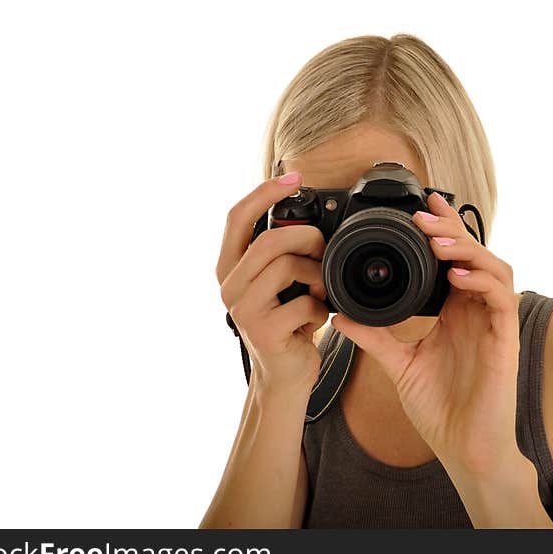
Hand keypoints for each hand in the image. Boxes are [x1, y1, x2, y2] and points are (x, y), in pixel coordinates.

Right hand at [217, 172, 329, 395]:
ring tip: (322, 291)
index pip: (236, 216)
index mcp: (230, 266)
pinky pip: (305, 302)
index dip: (264, 192)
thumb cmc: (287, 323)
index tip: (294, 177)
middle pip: (269, 240)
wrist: (285, 376)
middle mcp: (228, 286)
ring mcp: (242, 309)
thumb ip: (283, 254)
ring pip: (287, 268)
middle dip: (307, 239)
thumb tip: (310, 219)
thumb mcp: (280, 283)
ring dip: (317, 276)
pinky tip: (317, 319)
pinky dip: (322, 308)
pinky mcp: (263, 330)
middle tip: (324, 251)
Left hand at [331, 192, 523, 477]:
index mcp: (456, 313)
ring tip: (437, 240)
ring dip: (467, 250)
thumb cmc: (440, 408)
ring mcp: (494, 325)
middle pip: (475, 255)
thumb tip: (339, 314)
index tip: (421, 206)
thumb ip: (374, 337)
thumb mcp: (399, 365)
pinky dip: (482, 283)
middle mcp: (477, 313)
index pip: (454, 260)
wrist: (464, 449)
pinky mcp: (506, 343)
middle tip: (423, 215)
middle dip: (451, 230)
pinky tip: (456, 277)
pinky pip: (503, 301)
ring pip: (494, 268)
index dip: (443, 230)